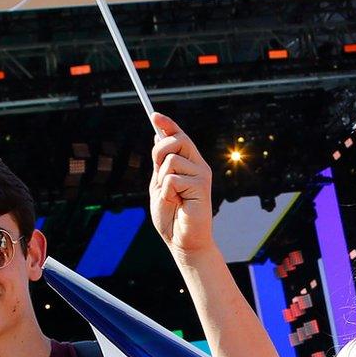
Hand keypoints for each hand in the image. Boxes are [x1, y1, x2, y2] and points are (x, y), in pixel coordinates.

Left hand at [148, 112, 216, 259]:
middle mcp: (198, 166)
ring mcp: (201, 175)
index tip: (154, 115)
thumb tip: (158, 137)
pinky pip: (172, 179)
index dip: (168, 124)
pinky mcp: (201, 187)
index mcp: (189, 163)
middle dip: (160, 150)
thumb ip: (161, 164)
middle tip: (158, 169)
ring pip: (171, 161)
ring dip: (162, 181)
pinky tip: (176, 203)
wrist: (182, 241)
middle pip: (177, 140)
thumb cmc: (171, 216)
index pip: (180, 137)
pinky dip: (167, 192)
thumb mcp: (160, 184)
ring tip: (171, 197)